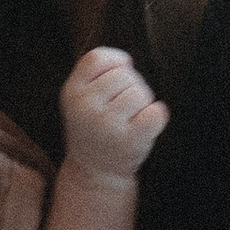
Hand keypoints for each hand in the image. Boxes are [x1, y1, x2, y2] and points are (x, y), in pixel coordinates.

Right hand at [57, 45, 168, 187]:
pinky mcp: (128, 141)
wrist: (95, 171)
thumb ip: (97, 72)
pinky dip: (158, 116)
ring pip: (141, 93)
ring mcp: (106, 125)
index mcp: (71, 92)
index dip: (115, 62)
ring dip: (143, 103)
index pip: (97, 58)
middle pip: (124, 74)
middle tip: (123, 108)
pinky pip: (156, 112)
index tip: (118, 77)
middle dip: (131, 86)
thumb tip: (126, 62)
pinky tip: (145, 126)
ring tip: (131, 119)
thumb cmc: (95, 126)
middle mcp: (84, 107)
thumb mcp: (81, 97)